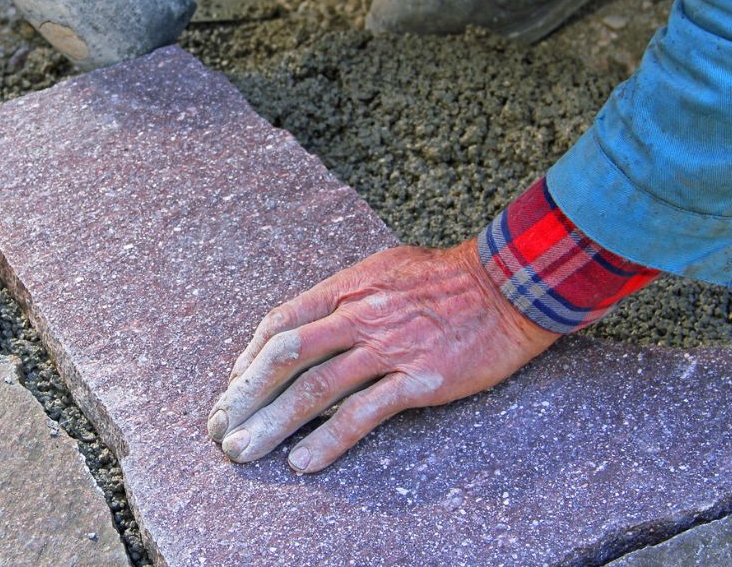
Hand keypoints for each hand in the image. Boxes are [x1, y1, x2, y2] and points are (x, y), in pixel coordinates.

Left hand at [207, 239, 559, 472]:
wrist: (509, 286)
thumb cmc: (447, 277)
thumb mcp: (384, 268)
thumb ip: (346, 296)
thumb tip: (311, 323)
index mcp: (347, 288)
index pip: (281, 321)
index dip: (249, 357)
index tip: (233, 386)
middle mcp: (358, 316)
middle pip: (285, 356)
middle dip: (246, 395)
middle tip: (221, 428)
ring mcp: (388, 348)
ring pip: (314, 389)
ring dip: (273, 424)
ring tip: (245, 452)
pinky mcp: (419, 381)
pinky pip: (363, 414)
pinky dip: (329, 441)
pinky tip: (304, 463)